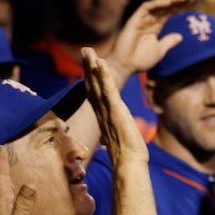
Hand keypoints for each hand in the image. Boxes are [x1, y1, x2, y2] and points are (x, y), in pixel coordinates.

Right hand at [83, 47, 148, 163]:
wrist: (129, 164)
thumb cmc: (127, 156)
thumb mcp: (119, 140)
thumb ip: (112, 133)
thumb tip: (107, 139)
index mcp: (104, 117)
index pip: (94, 94)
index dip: (90, 79)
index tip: (88, 66)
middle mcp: (102, 112)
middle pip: (91, 85)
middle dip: (87, 67)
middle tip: (85, 50)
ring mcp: (107, 111)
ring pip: (97, 84)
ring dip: (92, 66)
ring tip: (88, 51)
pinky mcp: (115, 111)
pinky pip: (108, 90)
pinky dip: (103, 76)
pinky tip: (100, 63)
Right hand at [106, 0, 196, 85]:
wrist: (125, 66)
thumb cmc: (140, 60)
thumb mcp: (160, 50)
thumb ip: (169, 41)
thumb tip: (180, 36)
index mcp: (155, 26)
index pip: (169, 12)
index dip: (180, 6)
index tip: (192, 0)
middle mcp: (148, 20)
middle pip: (165, 6)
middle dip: (178, 0)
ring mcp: (141, 19)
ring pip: (158, 4)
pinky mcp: (134, 20)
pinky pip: (146, 7)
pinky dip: (158, 4)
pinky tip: (169, 1)